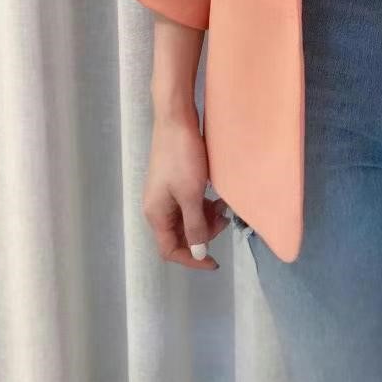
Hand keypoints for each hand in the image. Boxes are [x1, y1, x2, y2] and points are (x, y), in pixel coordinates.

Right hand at [142, 109, 229, 270]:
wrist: (176, 120)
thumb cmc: (183, 158)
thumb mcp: (191, 194)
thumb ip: (195, 226)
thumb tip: (197, 254)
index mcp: (156, 214)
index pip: (170, 250)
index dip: (192, 259)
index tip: (215, 261)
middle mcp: (157, 207)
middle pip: (179, 235)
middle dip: (203, 234)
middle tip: (225, 221)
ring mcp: (164, 193)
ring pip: (186, 218)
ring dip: (205, 218)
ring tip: (224, 207)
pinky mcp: (174, 180)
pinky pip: (188, 203)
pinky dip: (203, 204)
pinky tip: (216, 196)